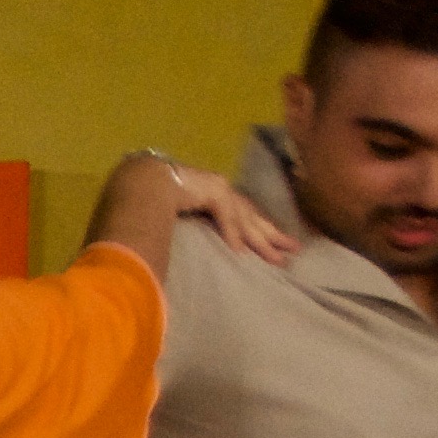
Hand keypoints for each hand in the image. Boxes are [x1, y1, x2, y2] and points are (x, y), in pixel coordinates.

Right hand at [158, 164, 295, 267]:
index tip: (278, 242)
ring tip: (277, 258)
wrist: (143, 178)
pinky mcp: (211, 191)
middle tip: (294, 250)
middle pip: (254, 217)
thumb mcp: (181, 211)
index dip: (262, 228)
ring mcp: (218, 188)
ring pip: (246, 219)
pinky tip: (239, 250)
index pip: (245, 213)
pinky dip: (232, 233)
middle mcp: (222, 189)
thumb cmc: (154, 194)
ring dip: (261, 240)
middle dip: (274, 235)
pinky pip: (226, 215)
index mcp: (216, 192)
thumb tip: (196, 245)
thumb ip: (193, 220)